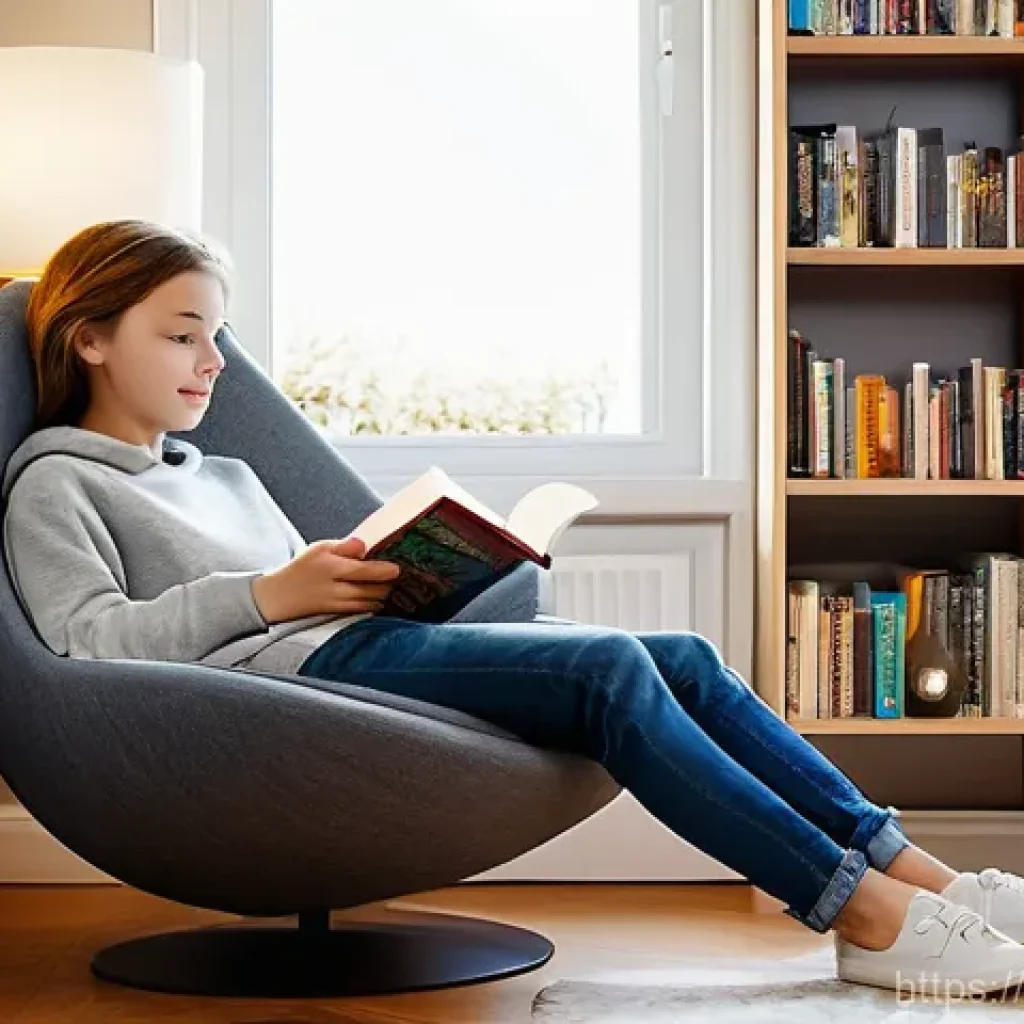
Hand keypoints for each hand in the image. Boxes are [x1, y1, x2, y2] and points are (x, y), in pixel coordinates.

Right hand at [252, 536, 400, 624]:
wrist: (279, 596)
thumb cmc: (302, 568)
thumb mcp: (319, 548)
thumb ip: (344, 546)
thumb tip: (364, 545)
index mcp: (331, 567)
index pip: (363, 571)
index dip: (384, 571)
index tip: (397, 569)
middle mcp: (335, 588)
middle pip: (371, 590)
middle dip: (388, 584)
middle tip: (399, 576)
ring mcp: (337, 604)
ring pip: (369, 602)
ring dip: (383, 595)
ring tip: (392, 585)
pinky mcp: (338, 614)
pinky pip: (362, 611)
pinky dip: (374, 604)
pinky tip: (380, 597)